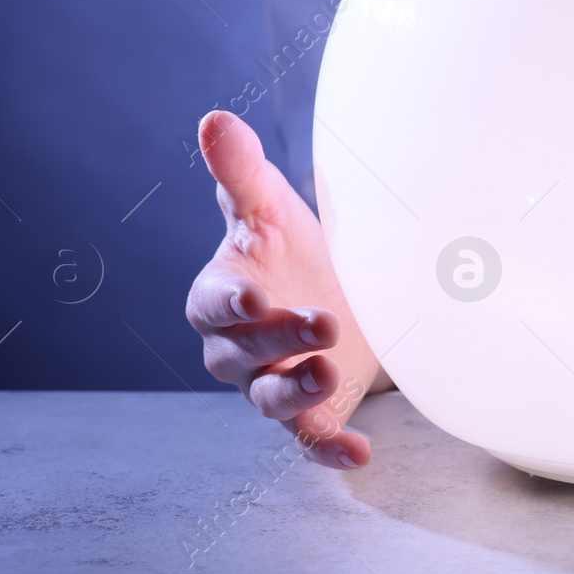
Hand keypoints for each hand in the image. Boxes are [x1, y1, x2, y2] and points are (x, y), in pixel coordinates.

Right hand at [186, 110, 382, 467]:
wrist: (340, 286)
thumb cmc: (291, 244)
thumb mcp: (269, 204)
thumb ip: (240, 170)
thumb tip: (215, 118)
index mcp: (223, 294)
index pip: (213, 304)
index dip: (231, 304)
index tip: (255, 297)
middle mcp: (239, 348)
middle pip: (244, 352)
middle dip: (279, 339)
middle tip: (324, 325)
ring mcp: (273, 382)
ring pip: (272, 399)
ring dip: (297, 391)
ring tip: (331, 372)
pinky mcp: (311, 411)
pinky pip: (311, 438)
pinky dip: (331, 450)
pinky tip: (360, 455)